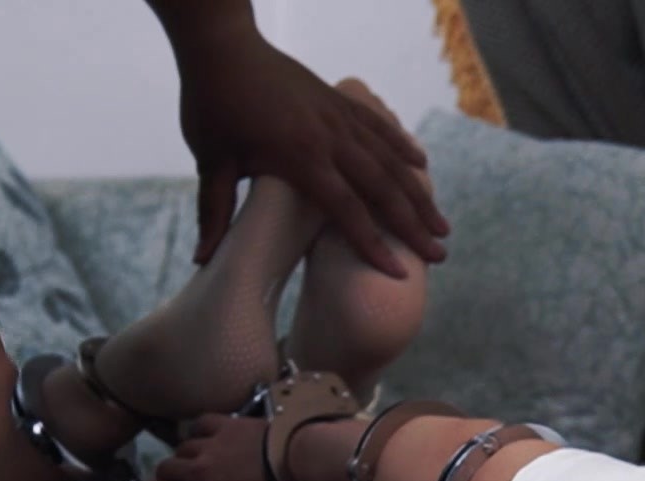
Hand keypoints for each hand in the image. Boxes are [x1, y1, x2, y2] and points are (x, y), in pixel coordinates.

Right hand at [155, 413, 275, 480]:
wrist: (301, 461)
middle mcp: (200, 460)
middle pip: (169, 463)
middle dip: (171, 472)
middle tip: (182, 479)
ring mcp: (214, 438)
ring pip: (184, 442)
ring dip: (186, 451)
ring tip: (195, 456)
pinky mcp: (230, 423)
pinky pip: (203, 422)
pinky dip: (200, 429)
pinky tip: (205, 434)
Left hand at [175, 29, 447, 277]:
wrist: (222, 45)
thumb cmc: (212, 104)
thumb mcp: (210, 160)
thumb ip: (214, 211)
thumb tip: (203, 259)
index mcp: (300, 156)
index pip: (347, 209)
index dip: (373, 243)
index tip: (398, 272)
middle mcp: (329, 137)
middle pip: (382, 188)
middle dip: (412, 225)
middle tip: (439, 254)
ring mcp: (339, 117)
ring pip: (390, 159)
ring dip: (418, 194)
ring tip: (442, 224)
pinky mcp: (339, 101)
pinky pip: (379, 127)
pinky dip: (402, 147)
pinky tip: (421, 165)